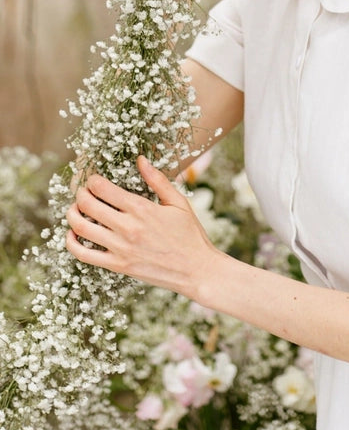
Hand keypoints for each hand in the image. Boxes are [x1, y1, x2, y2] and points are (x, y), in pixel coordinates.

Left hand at [65, 156, 218, 297]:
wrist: (196, 270)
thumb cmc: (190, 234)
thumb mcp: (178, 202)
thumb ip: (157, 180)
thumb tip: (141, 159)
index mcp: (141, 208)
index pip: (103, 188)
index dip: (92, 180)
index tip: (93, 179)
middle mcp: (127, 227)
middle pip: (88, 205)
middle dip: (81, 194)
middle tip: (83, 192)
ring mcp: (120, 248)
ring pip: (81, 227)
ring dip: (72, 214)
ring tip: (75, 208)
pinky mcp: (117, 265)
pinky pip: (83, 254)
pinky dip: (72, 242)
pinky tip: (73, 234)